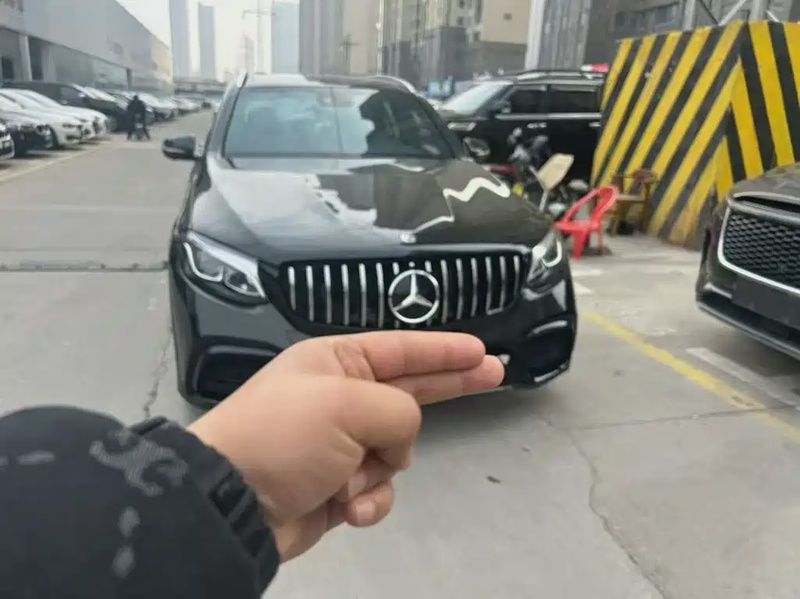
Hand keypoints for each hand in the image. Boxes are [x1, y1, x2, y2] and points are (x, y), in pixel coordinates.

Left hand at [188, 332, 502, 560]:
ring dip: (383, 468)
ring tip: (353, 479)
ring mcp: (340, 443)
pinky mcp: (337, 484)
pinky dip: (369, 499)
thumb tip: (398, 440)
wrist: (231, 503)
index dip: (444, 350)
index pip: (402, 349)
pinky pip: (377, 488)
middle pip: (410, 388)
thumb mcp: (347, 404)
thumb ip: (398, 410)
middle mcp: (341, 397)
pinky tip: (349, 507)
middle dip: (450, 386)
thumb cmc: (285, 436)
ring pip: (396, 450)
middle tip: (495, 374)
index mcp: (335, 362)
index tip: (480, 351)